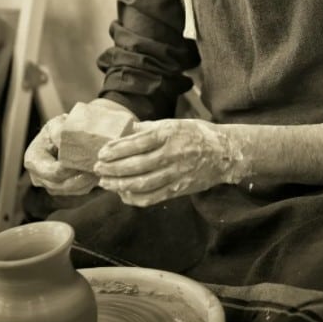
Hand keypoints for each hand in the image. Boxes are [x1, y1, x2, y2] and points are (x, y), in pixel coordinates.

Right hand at [24, 114, 98, 195]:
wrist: (62, 134)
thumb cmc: (58, 128)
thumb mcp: (56, 125)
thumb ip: (59, 133)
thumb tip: (65, 141)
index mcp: (33, 160)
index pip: (53, 171)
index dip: (69, 169)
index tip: (86, 161)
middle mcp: (38, 176)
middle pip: (61, 185)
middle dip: (80, 178)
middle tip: (97, 168)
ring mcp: (49, 185)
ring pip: (70, 190)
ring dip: (86, 182)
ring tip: (99, 170)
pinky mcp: (62, 188)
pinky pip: (77, 191)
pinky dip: (88, 184)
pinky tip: (97, 174)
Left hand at [94, 118, 247, 206]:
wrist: (224, 153)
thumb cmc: (197, 135)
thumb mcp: (174, 123)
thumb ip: (149, 128)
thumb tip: (126, 131)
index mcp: (169, 134)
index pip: (137, 143)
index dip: (117, 149)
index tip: (102, 153)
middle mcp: (172, 154)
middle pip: (136, 165)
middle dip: (113, 168)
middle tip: (98, 169)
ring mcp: (176, 173)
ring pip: (142, 183)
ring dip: (120, 184)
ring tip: (106, 182)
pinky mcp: (179, 189)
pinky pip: (153, 197)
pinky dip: (135, 197)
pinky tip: (123, 194)